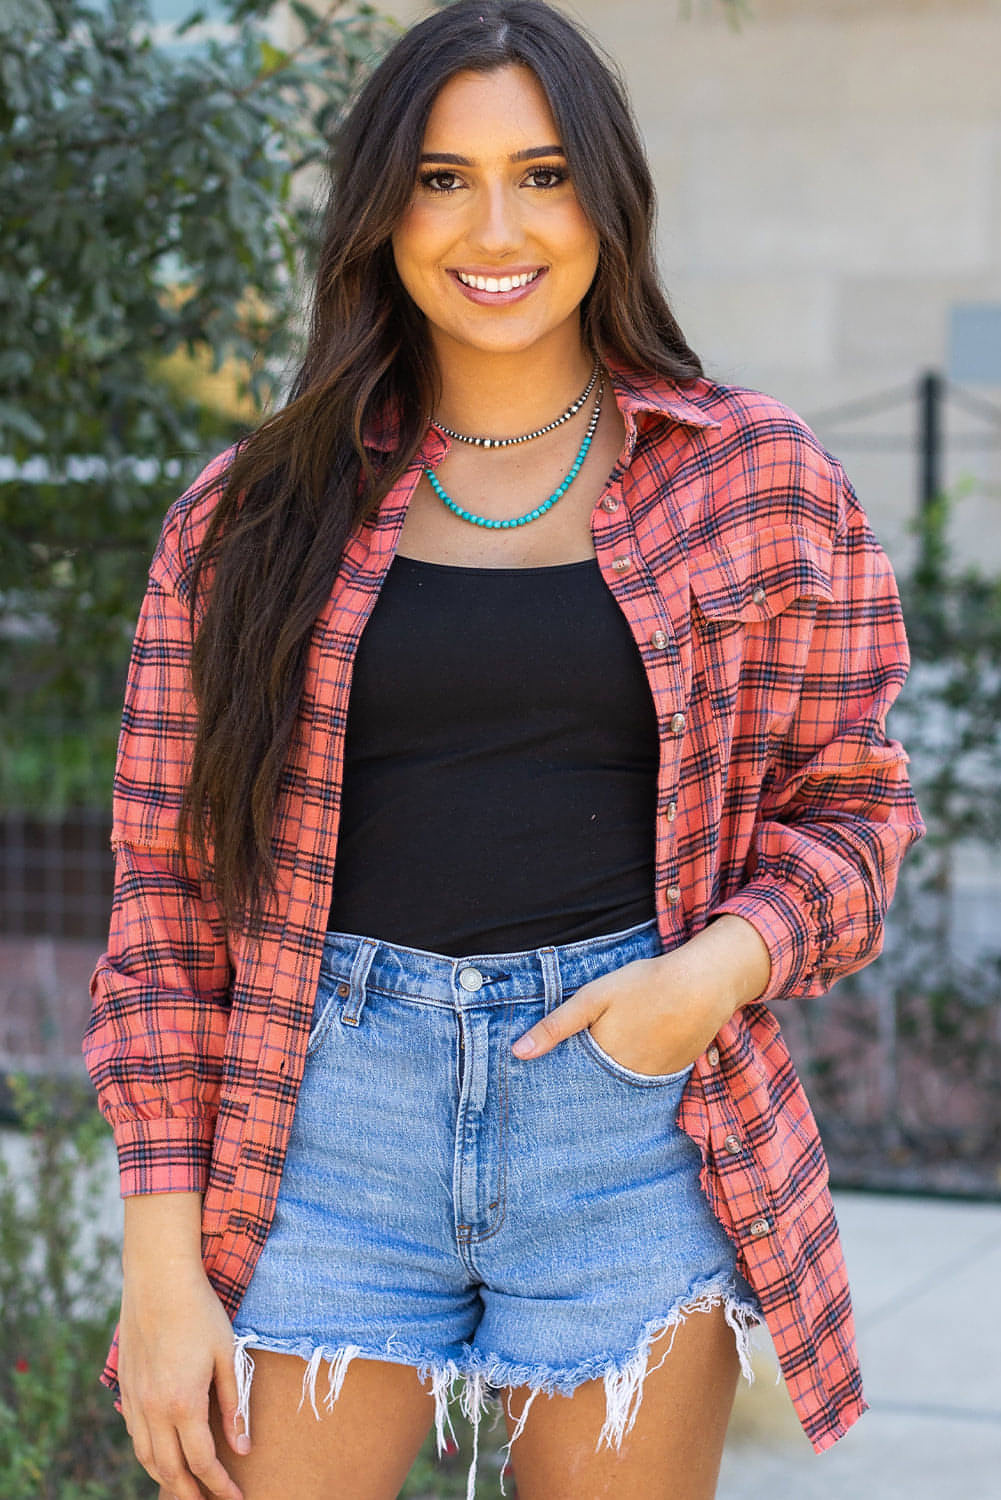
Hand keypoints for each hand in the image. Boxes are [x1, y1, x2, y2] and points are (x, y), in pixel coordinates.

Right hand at [119, 1258, 247, 1499]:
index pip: (203, 1462)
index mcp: (184, 1403)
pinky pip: (135, 1436)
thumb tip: (243, 1447)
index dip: (220, 1486)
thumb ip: (234, 1404)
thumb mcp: (227, 1355)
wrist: (158, 1280)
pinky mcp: (126, 1388)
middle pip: (170, 1470)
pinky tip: (161, 1455)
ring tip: (185, 1490)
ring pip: (147, 1458)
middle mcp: (154, 1410)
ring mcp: (135, 1400)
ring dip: (166, 1479)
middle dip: (191, 1494)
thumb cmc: (200, 1313)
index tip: (236, 1498)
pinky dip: (148, 1455)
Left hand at [510, 916, 771, 1071]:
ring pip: (622, 1088)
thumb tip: (517, 1053)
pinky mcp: (674, 1075)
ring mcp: (654, 1081)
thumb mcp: (594, 997)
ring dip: (610, 1083)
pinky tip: (636, 1055)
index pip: (571, 1084)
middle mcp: (627, 1080)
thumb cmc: (645, 984)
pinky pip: (647, 1082)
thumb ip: (556, 1025)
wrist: (704, 984)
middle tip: (574, 1077)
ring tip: (604, 1065)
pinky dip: (637, 1074)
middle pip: (596, 1089)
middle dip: (582, 1087)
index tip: (542, 1086)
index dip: (559, 1082)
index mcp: (602, 1062)